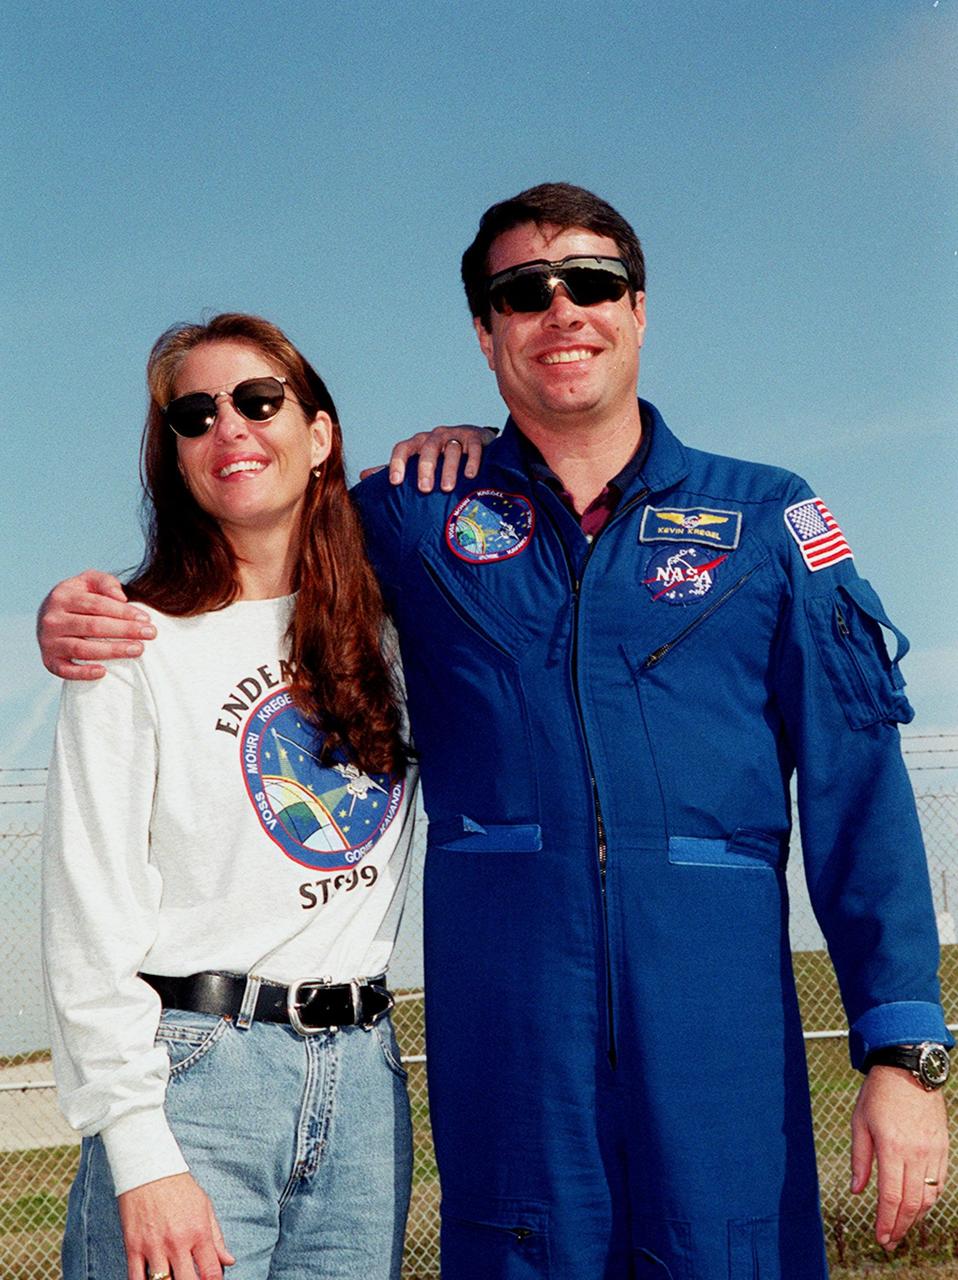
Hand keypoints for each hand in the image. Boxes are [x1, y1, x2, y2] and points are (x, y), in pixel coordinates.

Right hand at [37, 570, 155, 679]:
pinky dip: (83, 673)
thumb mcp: (89, 582)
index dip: (123, 612)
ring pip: (82, 648)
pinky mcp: (49, 661)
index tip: (146, 619)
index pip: (97, 605)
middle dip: (125, 630)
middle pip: (93, 626)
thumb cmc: (79, 598)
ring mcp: (48, 641)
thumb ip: (106, 582)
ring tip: (138, 649)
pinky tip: (104, 672)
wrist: (51, 616)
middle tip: (150, 634)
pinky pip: (64, 670)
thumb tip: (121, 598)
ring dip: (112, 651)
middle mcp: (52, 619)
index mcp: (62, 596)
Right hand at [118, 1172, 234, 1279]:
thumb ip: (217, 1237)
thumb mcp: (205, 1207)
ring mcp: (154, 1246)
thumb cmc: (179, 1187)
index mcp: (198, 1232)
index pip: (211, 1272)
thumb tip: (229, 1261)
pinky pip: (136, 1279)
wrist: (148, 1169)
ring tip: (174, 1278)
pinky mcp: (133, 1247)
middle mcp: (177, 1242)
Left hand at [359, 425, 496, 492]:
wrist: (473, 441)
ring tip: (447, 488)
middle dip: (425, 468)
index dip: (396, 463)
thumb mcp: (417, 461)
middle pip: (427, 449)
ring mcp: (455, 435)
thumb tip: (363, 476)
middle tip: (424, 489)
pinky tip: (470, 475)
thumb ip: (393, 469)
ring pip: (450, 449)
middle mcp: (434, 437)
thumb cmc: (440, 456)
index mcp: (417, 443)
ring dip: (449, 468)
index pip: (402, 448)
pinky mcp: (475, 437)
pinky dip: (471, 460)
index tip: (395, 482)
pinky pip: (473, 447)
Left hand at [851, 1064, 947, 1250]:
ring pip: (928, 1197)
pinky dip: (929, 1200)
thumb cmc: (878, 1094)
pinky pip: (939, 1183)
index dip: (886, 1221)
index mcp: (891, 1147)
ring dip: (915, 1218)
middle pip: (911, 1203)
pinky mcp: (942, 1148)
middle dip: (900, 1227)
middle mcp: (915, 1153)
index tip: (880, 1237)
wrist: (908, 1070)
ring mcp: (932, 1152)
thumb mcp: (860, 1122)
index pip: (891, 1196)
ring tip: (901, 1228)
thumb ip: (860, 1159)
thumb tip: (857, 1191)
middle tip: (890, 1242)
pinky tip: (918, 1207)